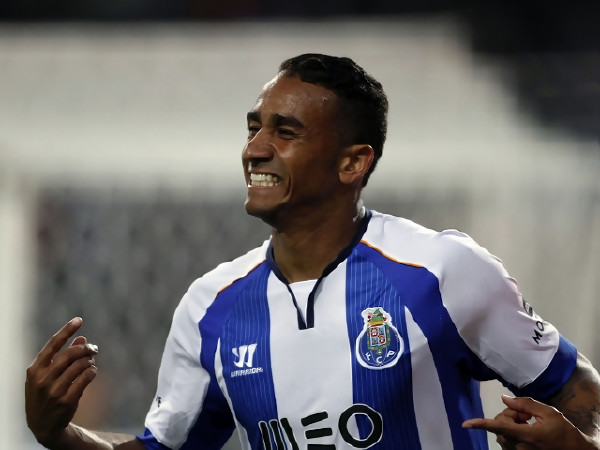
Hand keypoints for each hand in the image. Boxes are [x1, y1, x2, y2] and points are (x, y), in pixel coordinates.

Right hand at [25, 317, 98, 447]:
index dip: (66, 330)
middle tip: (94, 349)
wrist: (43, 425)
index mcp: (35, 369)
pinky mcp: (66, 400)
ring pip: (80, 366)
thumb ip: (63, 356)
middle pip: (70, 354)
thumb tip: (82, 338)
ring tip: (91, 362)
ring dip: (89, 361)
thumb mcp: (46, 375)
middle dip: (86, 349)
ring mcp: (54, 390)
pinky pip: (85, 379)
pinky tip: (92, 371)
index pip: (52, 344)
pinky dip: (92, 371)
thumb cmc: (45, 393)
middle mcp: (42, 378)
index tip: (79, 320)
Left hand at [462, 395, 596, 449]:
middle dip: (509, 415)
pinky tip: (527, 429)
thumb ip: (525, 404)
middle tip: (526, 414)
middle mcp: (520, 447)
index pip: (499, 427)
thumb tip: (504, 399)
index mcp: (527, 435)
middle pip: (501, 424)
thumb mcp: (549, 413)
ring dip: (511, 423)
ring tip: (529, 422)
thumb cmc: (563, 431)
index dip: (480, 424)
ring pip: (502, 432)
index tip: (465, 424)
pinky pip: (506, 440)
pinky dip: (512, 431)